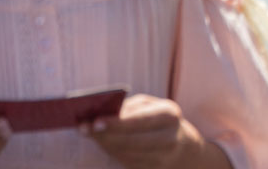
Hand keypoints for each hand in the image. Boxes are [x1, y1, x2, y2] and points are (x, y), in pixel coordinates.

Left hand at [83, 94, 228, 168]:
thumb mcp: (151, 105)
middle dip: (105, 135)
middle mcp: (169, 138)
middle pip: (130, 141)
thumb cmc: (159, 119)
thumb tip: (102, 113)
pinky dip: (113, 153)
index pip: (139, 120)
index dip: (115, 123)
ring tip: (92, 134)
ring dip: (106, 144)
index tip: (94, 122)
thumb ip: (129, 107)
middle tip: (84, 129)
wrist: (183, 146)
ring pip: (126, 154)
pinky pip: (128, 163)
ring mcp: (163, 159)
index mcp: (168, 115)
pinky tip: (106, 144)